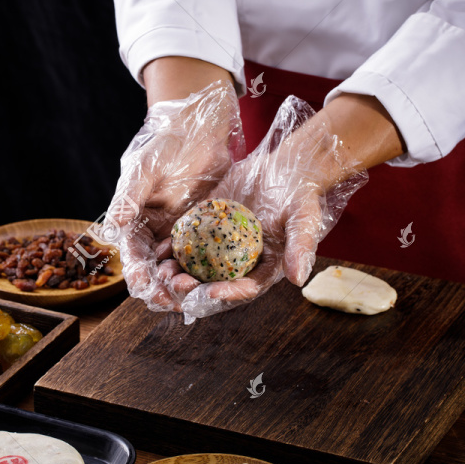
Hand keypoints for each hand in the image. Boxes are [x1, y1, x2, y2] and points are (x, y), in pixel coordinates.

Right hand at [103, 79, 244, 311]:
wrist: (199, 130)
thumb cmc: (165, 145)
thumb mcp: (143, 170)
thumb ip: (129, 198)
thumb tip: (111, 227)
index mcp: (133, 222)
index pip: (133, 255)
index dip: (138, 273)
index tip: (146, 288)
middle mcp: (153, 232)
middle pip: (154, 269)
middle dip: (162, 286)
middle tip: (175, 298)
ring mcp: (178, 233)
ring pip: (178, 267)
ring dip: (183, 283)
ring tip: (194, 292)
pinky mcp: (202, 231)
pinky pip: (202, 256)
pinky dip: (204, 270)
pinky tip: (213, 280)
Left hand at [160, 96, 369, 321]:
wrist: (287, 170)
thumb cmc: (300, 197)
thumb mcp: (304, 221)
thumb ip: (300, 247)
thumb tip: (298, 279)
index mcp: (263, 267)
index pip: (245, 288)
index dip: (228, 293)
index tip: (210, 292)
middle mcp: (240, 262)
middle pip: (215, 283)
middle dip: (195, 289)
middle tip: (177, 285)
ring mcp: (222, 246)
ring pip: (197, 266)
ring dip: (179, 273)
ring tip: (163, 271)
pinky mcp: (208, 227)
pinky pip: (189, 242)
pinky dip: (175, 247)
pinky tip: (160, 248)